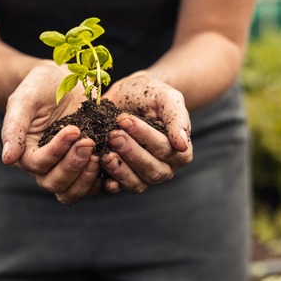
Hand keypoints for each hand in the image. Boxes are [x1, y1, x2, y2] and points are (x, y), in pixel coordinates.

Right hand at [0, 61, 101, 204]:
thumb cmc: (38, 87)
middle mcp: (46, 167)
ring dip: (87, 178)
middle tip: (88, 142)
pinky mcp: (87, 165)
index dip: (56, 151)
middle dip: (73, 166)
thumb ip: (13, 127)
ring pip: (72, 191)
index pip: (39, 164)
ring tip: (101, 155)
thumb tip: (7, 159)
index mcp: (26, 153)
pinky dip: (103, 180)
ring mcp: (67, 168)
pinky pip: (93, 185)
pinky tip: (113, 164)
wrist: (61, 80)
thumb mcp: (23, 100)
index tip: (73, 129)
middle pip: (55, 183)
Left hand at [101, 72, 192, 192]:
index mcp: (180, 151)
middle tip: (113, 135)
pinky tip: (99, 171)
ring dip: (120, 169)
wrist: (128, 94)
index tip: (125, 120)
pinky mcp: (123, 178)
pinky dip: (109, 182)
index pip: (165, 149)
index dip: (145, 136)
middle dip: (131, 153)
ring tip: (104, 153)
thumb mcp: (166, 97)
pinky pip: (118, 187)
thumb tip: (182, 145)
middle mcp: (165, 168)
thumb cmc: (150, 94)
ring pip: (136, 183)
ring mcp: (144, 176)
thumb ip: (178, 118)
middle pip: (152, 170)